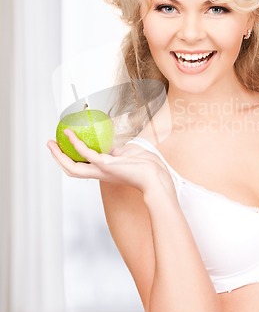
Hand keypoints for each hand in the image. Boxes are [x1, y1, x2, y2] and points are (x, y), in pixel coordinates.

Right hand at [47, 129, 171, 192]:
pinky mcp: (106, 165)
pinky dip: (76, 144)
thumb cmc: (146, 167)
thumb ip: (117, 153)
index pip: (81, 169)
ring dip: (59, 155)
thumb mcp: (128, 157)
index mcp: (103, 172)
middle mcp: (99, 174)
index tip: (62, 149)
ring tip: (51, 142)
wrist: (156, 178)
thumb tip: (112, 147)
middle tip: (49, 145)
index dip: (69, 161)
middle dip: (58, 158)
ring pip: (73, 166)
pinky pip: (86, 154)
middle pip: (71, 170)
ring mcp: (102, 170)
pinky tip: (70, 134)